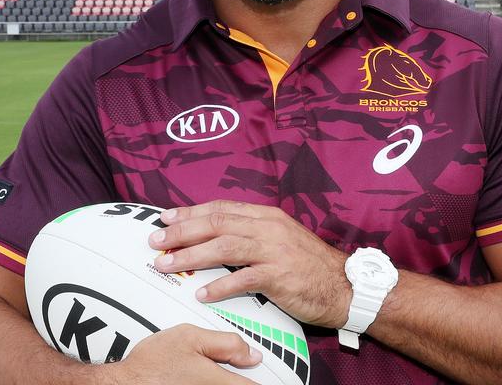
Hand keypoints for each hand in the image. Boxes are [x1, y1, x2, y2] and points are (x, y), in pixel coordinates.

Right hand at [109, 323, 262, 384]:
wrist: (124, 384)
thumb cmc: (151, 364)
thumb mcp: (190, 338)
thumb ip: (225, 344)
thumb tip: (250, 354)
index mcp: (219, 382)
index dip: (264, 379)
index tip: (280, 378)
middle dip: (246, 380)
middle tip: (241, 367)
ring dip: (232, 381)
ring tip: (221, 372)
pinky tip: (205, 378)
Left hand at [148, 200, 350, 327]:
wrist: (345, 285)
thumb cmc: (309, 265)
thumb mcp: (281, 238)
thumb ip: (252, 233)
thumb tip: (217, 236)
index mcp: (267, 216)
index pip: (221, 209)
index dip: (190, 213)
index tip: (165, 220)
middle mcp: (268, 228)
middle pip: (217, 223)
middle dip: (182, 232)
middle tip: (156, 242)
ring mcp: (274, 250)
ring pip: (224, 247)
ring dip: (191, 256)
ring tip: (166, 265)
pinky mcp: (279, 275)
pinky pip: (243, 279)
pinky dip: (220, 286)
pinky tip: (202, 294)